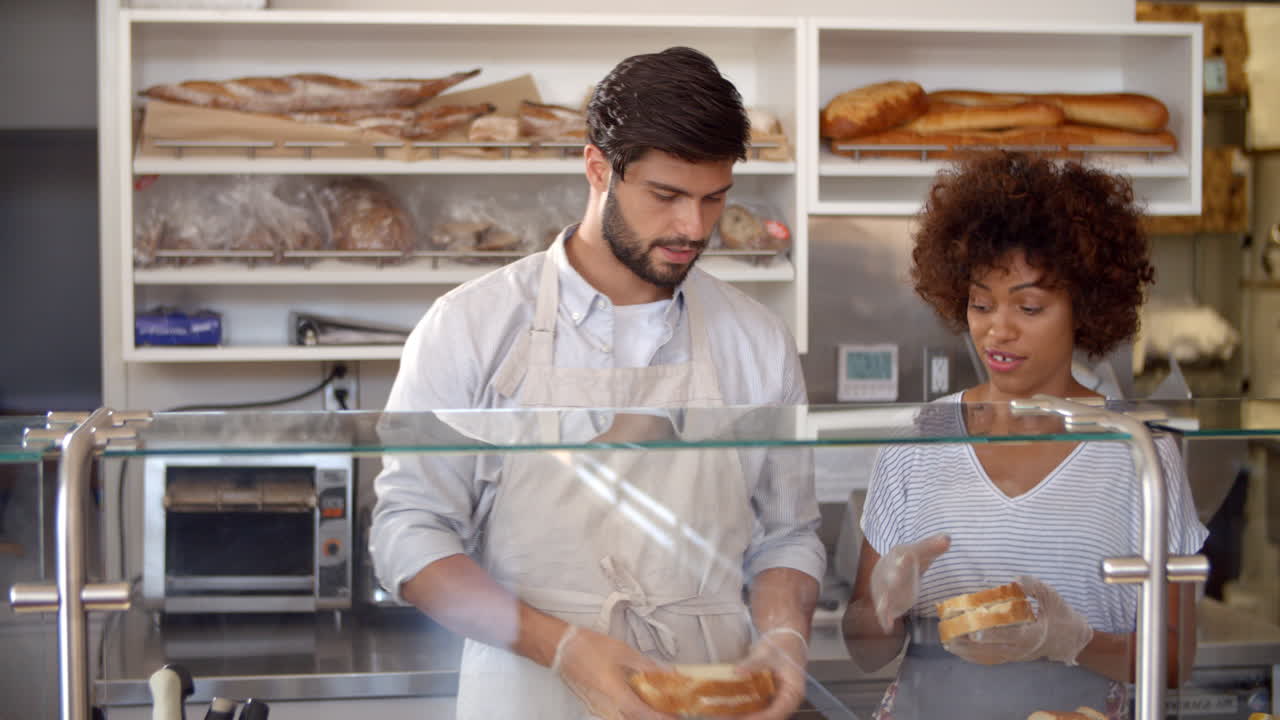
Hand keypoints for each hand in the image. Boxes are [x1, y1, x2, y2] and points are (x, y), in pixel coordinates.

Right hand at [550, 625, 671, 719]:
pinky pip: (618, 712)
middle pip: (634, 718)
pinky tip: (640, 699)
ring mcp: (600, 706)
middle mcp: (607, 705)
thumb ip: (646, 665)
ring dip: (642, 713)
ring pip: (626, 716)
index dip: (660, 718)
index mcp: (614, 692)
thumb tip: (666, 673)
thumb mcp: (623, 652)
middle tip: (671, 712)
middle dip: (653, 717)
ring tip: (658, 705)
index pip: (641, 712)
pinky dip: (632, 709)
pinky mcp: (596, 703)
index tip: (675, 718)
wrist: (561, 648)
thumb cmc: (589, 647)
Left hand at [735, 627, 807, 719]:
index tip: (744, 718)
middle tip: (727, 716)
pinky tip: (728, 707)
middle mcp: (787, 700)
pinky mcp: (768, 697)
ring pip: (762, 713)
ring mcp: (777, 700)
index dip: (761, 717)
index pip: (778, 711)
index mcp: (793, 692)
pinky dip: (744, 708)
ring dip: (744, 715)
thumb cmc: (782, 646)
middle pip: (769, 716)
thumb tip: (737, 671)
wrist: (786, 639)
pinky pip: (757, 707)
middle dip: (748, 718)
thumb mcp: (768, 653)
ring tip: (724, 714)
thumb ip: (753, 663)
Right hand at [869, 534, 950, 631]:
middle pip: (892, 575)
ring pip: (885, 594)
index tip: (907, 557)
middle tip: (895, 580)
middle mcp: (889, 571)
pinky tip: (887, 626)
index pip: (903, 555)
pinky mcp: (886, 603)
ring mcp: (885, 588)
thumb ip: (933, 546)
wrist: (886, 569)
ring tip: (884, 608)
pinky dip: (884, 618)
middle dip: (894, 578)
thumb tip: (948, 538)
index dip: (905, 558)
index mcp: (898, 556)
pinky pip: (883, 611)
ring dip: (885, 600)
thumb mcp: (921, 552)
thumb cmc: (908, 561)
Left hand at [945, 576, 1093, 665]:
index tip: (972, 630)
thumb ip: (1034, 587)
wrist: (1073, 640)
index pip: (1006, 635)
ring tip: (947, 643)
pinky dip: (974, 657)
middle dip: (968, 641)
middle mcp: (1020, 649)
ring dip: (966, 650)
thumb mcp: (1051, 597)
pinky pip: (990, 659)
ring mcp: (1015, 655)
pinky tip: (959, 651)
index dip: (988, 633)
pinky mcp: (1012, 657)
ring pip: (987, 656)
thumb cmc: (1062, 616)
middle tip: (948, 634)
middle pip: (990, 648)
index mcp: (1030, 634)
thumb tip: (1016, 580)